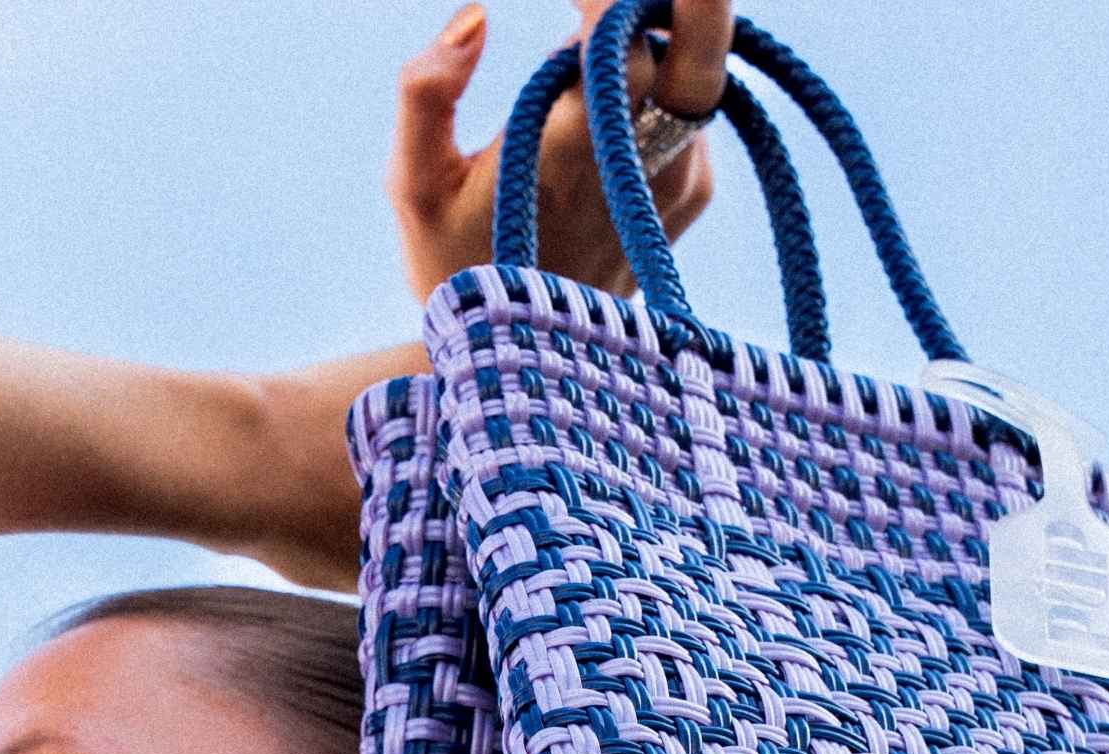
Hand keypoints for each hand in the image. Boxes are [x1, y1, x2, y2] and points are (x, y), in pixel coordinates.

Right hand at [387, 0, 733, 304]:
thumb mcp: (413, 187)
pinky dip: (662, 77)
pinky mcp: (693, 194)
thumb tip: (474, 16)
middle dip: (683, 1)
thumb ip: (425, 94)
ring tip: (606, 17)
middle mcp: (639, 167)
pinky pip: (689, 108)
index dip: (606, 1)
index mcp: (569, 155)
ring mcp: (677, 183)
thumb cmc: (454, 266)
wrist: (524, 363)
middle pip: (695, 51)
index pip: (616, 43)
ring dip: (658, 35)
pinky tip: (614, 78)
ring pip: (693, 74)